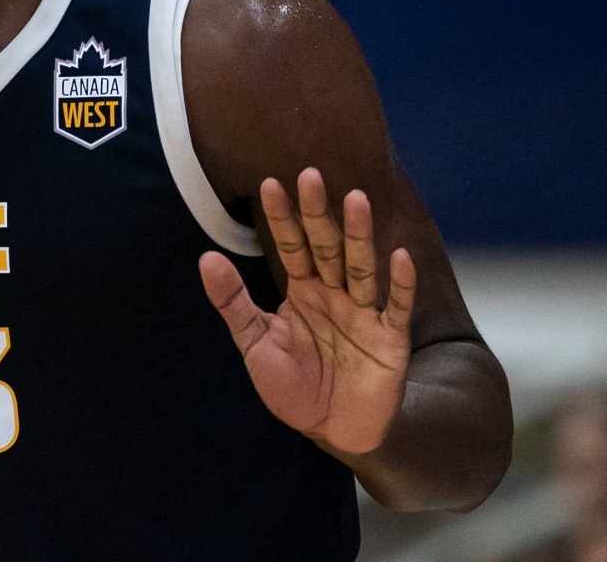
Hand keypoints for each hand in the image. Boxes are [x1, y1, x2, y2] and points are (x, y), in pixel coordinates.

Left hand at [199, 168, 414, 455]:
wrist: (332, 430)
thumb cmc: (293, 386)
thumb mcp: (255, 343)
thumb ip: (233, 303)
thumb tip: (206, 257)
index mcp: (303, 290)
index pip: (290, 246)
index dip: (281, 218)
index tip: (269, 184)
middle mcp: (334, 293)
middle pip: (326, 247)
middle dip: (317, 213)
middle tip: (310, 174)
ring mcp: (364, 313)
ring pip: (360, 266)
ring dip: (358, 234)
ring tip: (354, 199)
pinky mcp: (390, 339)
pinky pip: (396, 307)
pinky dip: (400, 283)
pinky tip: (399, 255)